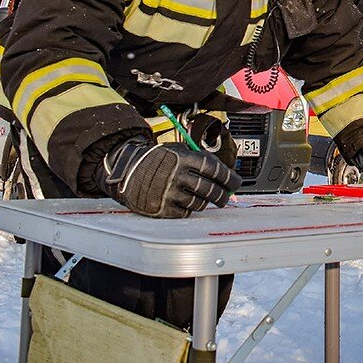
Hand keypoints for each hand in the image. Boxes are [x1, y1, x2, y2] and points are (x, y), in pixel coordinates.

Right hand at [96, 138, 241, 217]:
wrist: (127, 170)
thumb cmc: (157, 160)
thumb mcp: (178, 150)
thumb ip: (200, 159)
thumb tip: (226, 173)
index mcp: (183, 159)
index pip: (214, 170)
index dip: (229, 178)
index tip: (236, 183)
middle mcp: (176, 176)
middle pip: (210, 190)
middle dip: (222, 196)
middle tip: (225, 197)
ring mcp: (168, 193)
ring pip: (200, 203)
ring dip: (205, 202)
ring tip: (201, 197)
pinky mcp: (162, 208)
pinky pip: (186, 212)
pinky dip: (189, 208)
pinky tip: (184, 201)